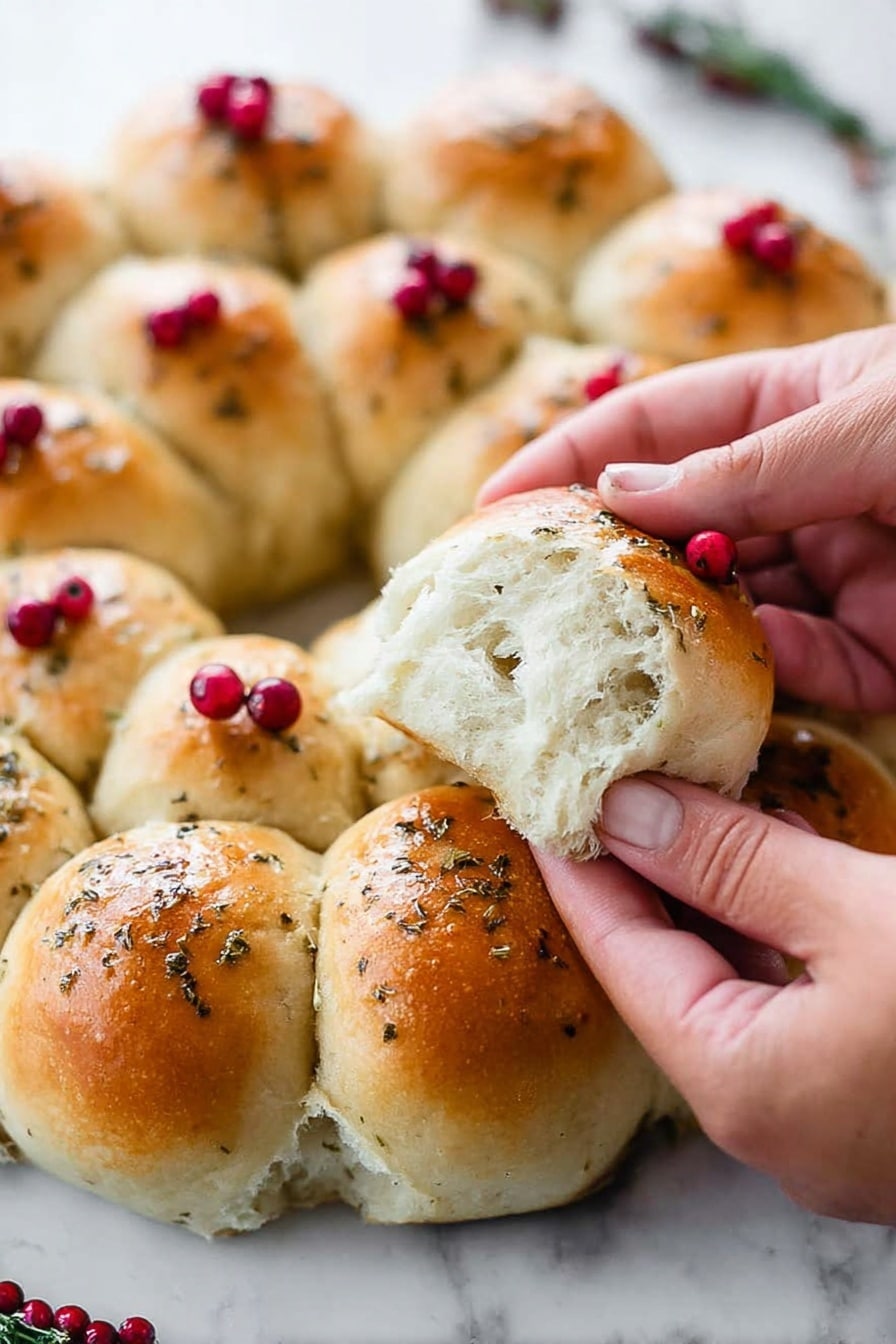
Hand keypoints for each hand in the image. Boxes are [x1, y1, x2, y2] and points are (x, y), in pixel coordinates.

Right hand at [480, 326, 895, 712]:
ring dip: (670, 632)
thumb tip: (615, 488)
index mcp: (800, 405)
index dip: (572, 457)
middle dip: (608, 560)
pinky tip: (711, 687)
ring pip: (725, 611)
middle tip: (528, 599)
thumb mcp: (868, 424)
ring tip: (604, 653)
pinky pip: (799, 671)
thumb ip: (751, 464)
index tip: (494, 504)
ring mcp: (841, 573)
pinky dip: (752, 683)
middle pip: (678, 526)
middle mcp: (808, 490)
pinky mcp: (877, 649)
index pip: (660, 423)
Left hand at [537, 773, 895, 1222]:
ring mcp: (825, 1119)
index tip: (539, 796)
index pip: (620, 957)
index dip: (576, 867)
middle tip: (598, 785)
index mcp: (744, 1086)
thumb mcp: (868, 912)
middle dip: (637, 874)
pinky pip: (789, 1004)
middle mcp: (771, 1121)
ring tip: (668, 805)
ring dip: (704, 896)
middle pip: (667, 974)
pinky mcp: (873, 1096)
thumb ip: (736, 862)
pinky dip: (767, 931)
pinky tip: (762, 862)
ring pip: (730, 988)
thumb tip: (624, 809)